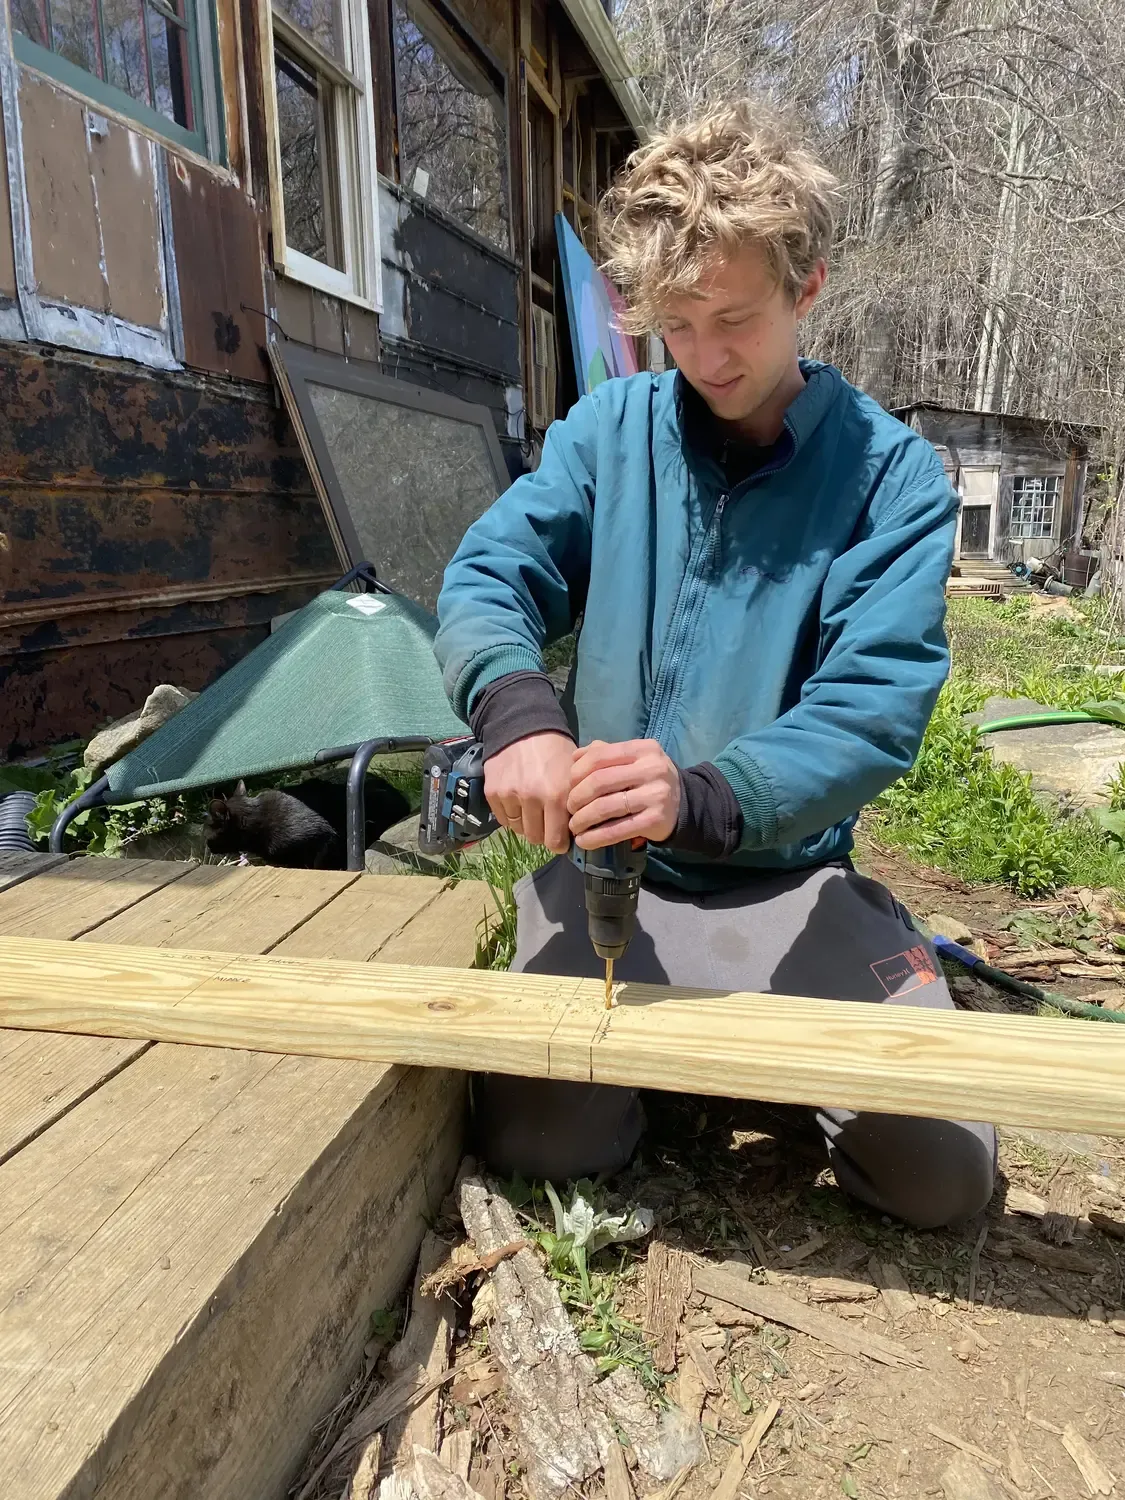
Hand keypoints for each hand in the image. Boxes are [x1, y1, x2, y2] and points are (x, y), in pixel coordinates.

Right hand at [483, 732, 574, 852]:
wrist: (523, 726)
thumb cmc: (555, 749)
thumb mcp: (575, 771)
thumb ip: (578, 800)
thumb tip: (582, 829)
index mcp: (558, 795)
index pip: (556, 841)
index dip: (560, 843)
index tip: (561, 838)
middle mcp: (533, 799)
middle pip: (536, 838)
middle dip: (544, 834)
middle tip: (548, 822)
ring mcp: (510, 796)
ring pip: (519, 830)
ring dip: (527, 825)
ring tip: (534, 810)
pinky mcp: (493, 793)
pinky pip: (504, 820)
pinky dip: (512, 816)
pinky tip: (519, 803)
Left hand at [567, 739, 680, 849]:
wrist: (683, 804)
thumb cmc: (649, 779)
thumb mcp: (634, 759)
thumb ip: (605, 753)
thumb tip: (573, 758)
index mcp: (643, 749)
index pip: (600, 756)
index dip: (577, 772)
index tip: (568, 786)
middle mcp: (651, 768)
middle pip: (599, 782)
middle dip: (576, 797)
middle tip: (570, 808)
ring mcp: (656, 795)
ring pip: (605, 807)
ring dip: (582, 819)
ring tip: (574, 826)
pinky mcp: (656, 820)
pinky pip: (617, 829)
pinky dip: (596, 837)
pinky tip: (585, 841)